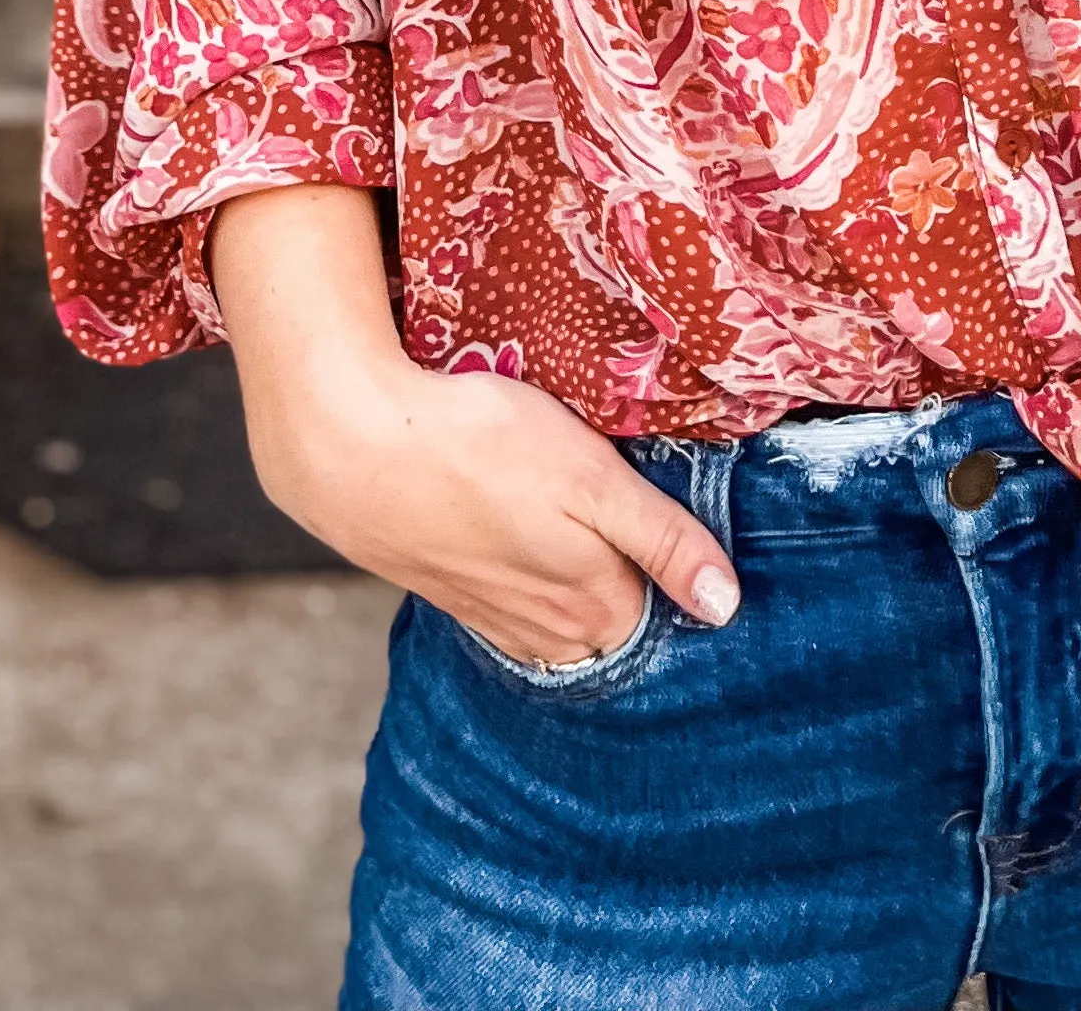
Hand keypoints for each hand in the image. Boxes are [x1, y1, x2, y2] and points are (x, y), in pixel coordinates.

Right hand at [208, 184, 739, 667]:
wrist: (354, 447)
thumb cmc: (481, 448)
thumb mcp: (593, 479)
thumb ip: (663, 540)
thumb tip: (727, 607)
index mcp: (594, 610)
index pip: (662, 603)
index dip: (668, 552)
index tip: (660, 505)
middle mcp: (545, 632)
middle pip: (610, 612)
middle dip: (621, 570)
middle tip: (612, 503)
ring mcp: (491, 615)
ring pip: (555, 606)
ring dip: (564, 570)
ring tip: (559, 511)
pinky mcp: (446, 589)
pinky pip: (505, 592)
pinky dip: (514, 563)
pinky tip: (505, 521)